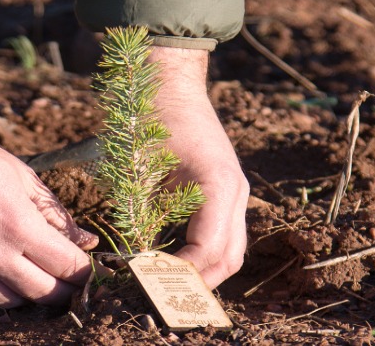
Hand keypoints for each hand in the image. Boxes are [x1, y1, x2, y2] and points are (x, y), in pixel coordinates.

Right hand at [0, 115, 98, 306]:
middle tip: (70, 282)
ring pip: (10, 302)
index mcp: (18, 225)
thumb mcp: (17, 173)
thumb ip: (53, 211)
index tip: (89, 269)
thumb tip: (84, 240)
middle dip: (65, 291)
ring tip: (34, 277)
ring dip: (28, 293)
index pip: (67, 265)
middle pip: (44, 294)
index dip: (85, 272)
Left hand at [149, 46, 248, 287]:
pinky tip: (174, 255)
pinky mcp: (226, 189)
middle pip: (230, 257)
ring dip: (203, 268)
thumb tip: (139, 259)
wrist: (168, 82)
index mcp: (218, 185)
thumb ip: (143, 217)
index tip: (150, 280)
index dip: (182, 273)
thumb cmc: (151, 121)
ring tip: (167, 280)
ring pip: (232, 247)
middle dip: (198, 281)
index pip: (209, 249)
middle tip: (161, 292)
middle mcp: (235, 192)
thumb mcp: (140, 172)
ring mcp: (235, 191)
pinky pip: (224, 231)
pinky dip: (204, 250)